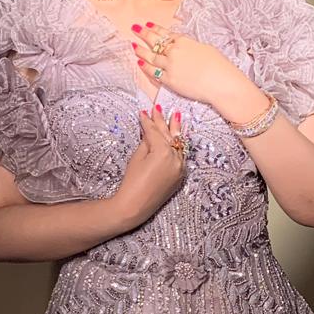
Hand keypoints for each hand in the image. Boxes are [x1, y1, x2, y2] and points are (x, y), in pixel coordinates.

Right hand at [114, 104, 187, 227]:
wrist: (135, 205)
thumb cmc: (132, 182)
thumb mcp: (137, 157)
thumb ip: (147, 142)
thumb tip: (151, 133)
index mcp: (164, 152)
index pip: (154, 132)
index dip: (148, 121)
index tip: (144, 112)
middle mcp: (176, 158)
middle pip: (168, 135)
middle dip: (163, 121)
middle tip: (160, 108)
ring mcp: (180, 167)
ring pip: (178, 145)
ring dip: (175, 131)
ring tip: (176, 117)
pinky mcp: (180, 176)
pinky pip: (180, 156)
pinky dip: (177, 146)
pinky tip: (176, 137)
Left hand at [130, 20, 241, 105]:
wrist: (220, 83)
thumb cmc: (219, 66)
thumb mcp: (205, 48)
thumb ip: (191, 47)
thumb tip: (185, 48)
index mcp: (184, 42)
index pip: (167, 34)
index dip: (156, 29)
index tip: (148, 24)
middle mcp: (175, 52)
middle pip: (155, 41)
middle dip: (144, 34)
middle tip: (134, 28)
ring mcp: (171, 66)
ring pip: (151, 56)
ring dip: (141, 51)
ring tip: (133, 46)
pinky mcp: (170, 80)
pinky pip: (154, 73)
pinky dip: (146, 67)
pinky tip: (140, 63)